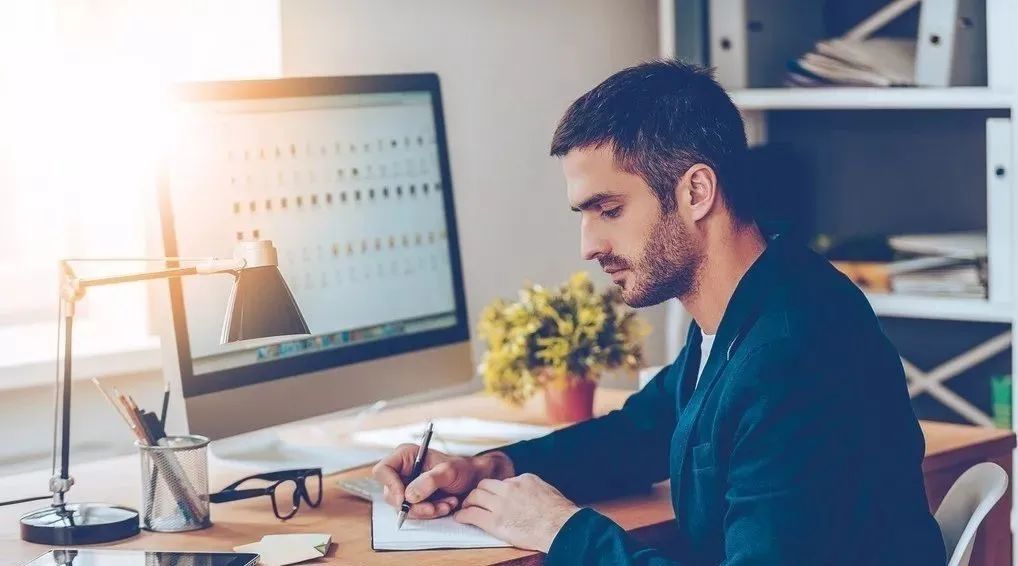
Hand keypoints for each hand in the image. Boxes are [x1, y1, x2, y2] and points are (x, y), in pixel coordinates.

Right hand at [371, 444, 514, 519]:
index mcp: (405, 456)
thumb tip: (409, 496)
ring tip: (448, 504)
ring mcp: (407, 487)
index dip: (390, 485)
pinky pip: (415, 512)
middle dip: (413, 504)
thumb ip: (430, 481)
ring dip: (425, 510)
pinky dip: (430, 513)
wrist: (476, 480)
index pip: (383, 470)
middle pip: (391, 493)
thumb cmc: (463, 469)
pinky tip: (447, 506)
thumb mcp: (449, 471)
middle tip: (433, 507)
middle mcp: (403, 471)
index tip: (405, 499)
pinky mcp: (415, 500)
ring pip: (403, 507)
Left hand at [454, 473, 580, 551]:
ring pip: (475, 496)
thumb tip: (526, 492)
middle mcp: (509, 488)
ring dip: (468, 502)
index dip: (497, 490)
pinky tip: (460, 518)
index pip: (503, 481)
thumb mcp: (546, 490)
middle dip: (478, 492)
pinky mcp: (495, 522)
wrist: (560, 527)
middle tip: (474, 500)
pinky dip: (463, 515)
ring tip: (466, 507)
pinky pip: (472, 515)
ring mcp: (501, 504)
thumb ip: (532, 488)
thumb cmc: (559, 514)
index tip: (494, 496)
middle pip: (484, 485)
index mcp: (522, 479)